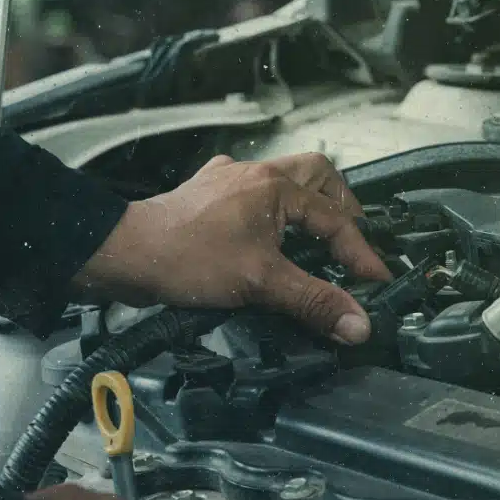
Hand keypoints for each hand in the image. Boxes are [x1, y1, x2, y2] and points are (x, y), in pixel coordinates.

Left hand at [74, 153, 391, 344]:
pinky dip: (271, 210)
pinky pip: (252, 193)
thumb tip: (360, 325)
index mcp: (275, 187)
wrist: (122, 253)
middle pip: (316, 175)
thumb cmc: (188, 259)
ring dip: (307, 204)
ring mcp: (228, 181)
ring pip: (284, 180)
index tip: (376, 281)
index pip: (335, 220)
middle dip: (342, 205)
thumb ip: (314, 302)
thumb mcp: (261, 282)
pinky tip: (267, 232)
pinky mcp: (206, 195)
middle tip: (352, 239)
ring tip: (318, 235)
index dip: (360, 253)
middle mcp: (255, 174)